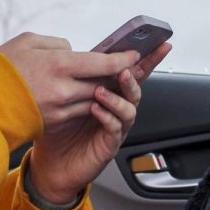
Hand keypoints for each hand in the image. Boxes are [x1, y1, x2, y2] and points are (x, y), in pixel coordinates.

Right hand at [0, 32, 139, 124]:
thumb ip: (56, 44)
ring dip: (102, 90)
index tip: (134, 55)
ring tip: (105, 80)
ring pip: (93, 99)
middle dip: (117, 75)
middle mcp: (64, 90)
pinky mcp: (53, 123)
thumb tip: (73, 51)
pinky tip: (80, 94)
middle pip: (103, 83)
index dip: (123, 59)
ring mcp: (59, 110)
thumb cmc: (0, 68)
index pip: (104, 63)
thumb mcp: (27, 41)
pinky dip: (82, 102)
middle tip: (127, 67)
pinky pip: (77, 111)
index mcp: (59, 65)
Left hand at [26, 41, 171, 204]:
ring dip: (117, 97)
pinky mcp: (108, 145)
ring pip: (129, 109)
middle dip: (135, 76)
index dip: (147, 58)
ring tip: (101, 90)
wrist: (50, 165)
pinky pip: (115, 129)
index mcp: (109, 94)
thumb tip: (75, 50)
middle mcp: (116, 109)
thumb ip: (77, 77)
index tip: (159, 44)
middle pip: (135, 88)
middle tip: (124, 69)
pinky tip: (96, 110)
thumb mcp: (64, 97)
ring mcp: (115, 127)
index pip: (131, 71)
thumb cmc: (58, 130)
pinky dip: (107, 117)